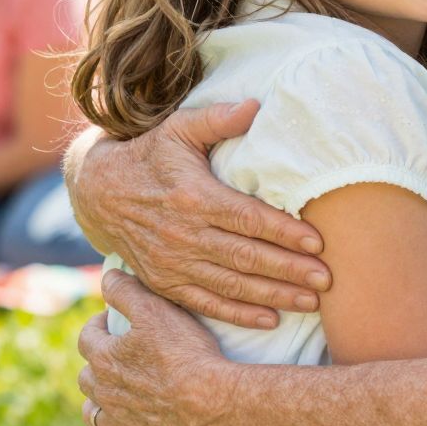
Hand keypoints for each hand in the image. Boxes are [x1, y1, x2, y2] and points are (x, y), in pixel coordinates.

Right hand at [70, 100, 328, 328]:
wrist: (98, 193)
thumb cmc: (149, 155)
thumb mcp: (178, 128)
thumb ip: (217, 119)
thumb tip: (256, 105)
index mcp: (194, 196)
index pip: (248, 218)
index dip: (285, 232)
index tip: (318, 242)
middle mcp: (184, 234)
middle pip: (247, 256)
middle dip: (290, 270)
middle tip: (328, 280)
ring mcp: (173, 262)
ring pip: (232, 285)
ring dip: (274, 295)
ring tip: (311, 302)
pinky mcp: (165, 282)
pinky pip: (206, 303)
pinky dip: (239, 315)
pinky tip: (270, 319)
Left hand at [78, 272, 226, 425]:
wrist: (211, 403)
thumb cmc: (185, 353)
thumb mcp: (154, 308)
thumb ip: (126, 290)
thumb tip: (107, 277)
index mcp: (105, 358)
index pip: (87, 337)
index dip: (97, 326)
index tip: (110, 321)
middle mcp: (105, 391)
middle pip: (87, 376)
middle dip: (97, 364)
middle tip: (116, 356)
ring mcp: (118, 422)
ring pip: (93, 412)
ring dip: (97, 402)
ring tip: (110, 395)